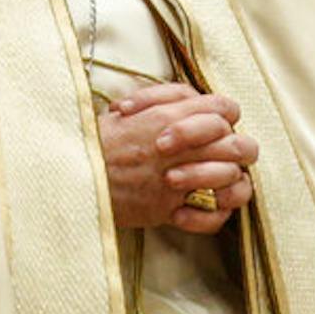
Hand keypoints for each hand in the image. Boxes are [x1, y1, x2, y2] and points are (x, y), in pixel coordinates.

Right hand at [97, 82, 259, 233]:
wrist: (75, 173)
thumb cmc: (103, 138)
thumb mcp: (136, 104)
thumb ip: (171, 97)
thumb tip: (199, 99)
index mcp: (173, 116)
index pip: (226, 109)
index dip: (226, 116)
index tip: (218, 126)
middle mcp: (181, 146)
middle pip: (238, 144)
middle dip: (238, 149)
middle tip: (227, 154)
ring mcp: (177, 179)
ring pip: (231, 178)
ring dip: (229, 178)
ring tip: (216, 180)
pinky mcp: (168, 208)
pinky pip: (213, 216)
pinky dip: (215, 214)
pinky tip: (205, 206)